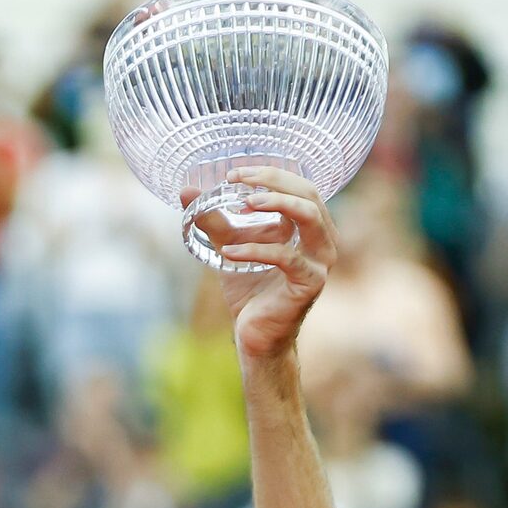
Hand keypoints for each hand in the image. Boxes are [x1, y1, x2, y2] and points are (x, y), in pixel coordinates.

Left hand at [184, 166, 336, 359]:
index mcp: (309, 226)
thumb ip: (212, 218)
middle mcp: (322, 239)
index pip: (298, 186)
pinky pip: (286, 257)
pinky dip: (256, 250)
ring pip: (308, 217)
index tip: (234, 173)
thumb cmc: (248, 288)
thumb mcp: (229, 244)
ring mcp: (320, 261)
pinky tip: (228, 252)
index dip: (269, 173)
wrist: (255, 333)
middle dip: (273, 181)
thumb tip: (185, 191)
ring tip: (243, 203)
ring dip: (276, 204)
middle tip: (238, 181)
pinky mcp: (309, 283)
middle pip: (308, 194)